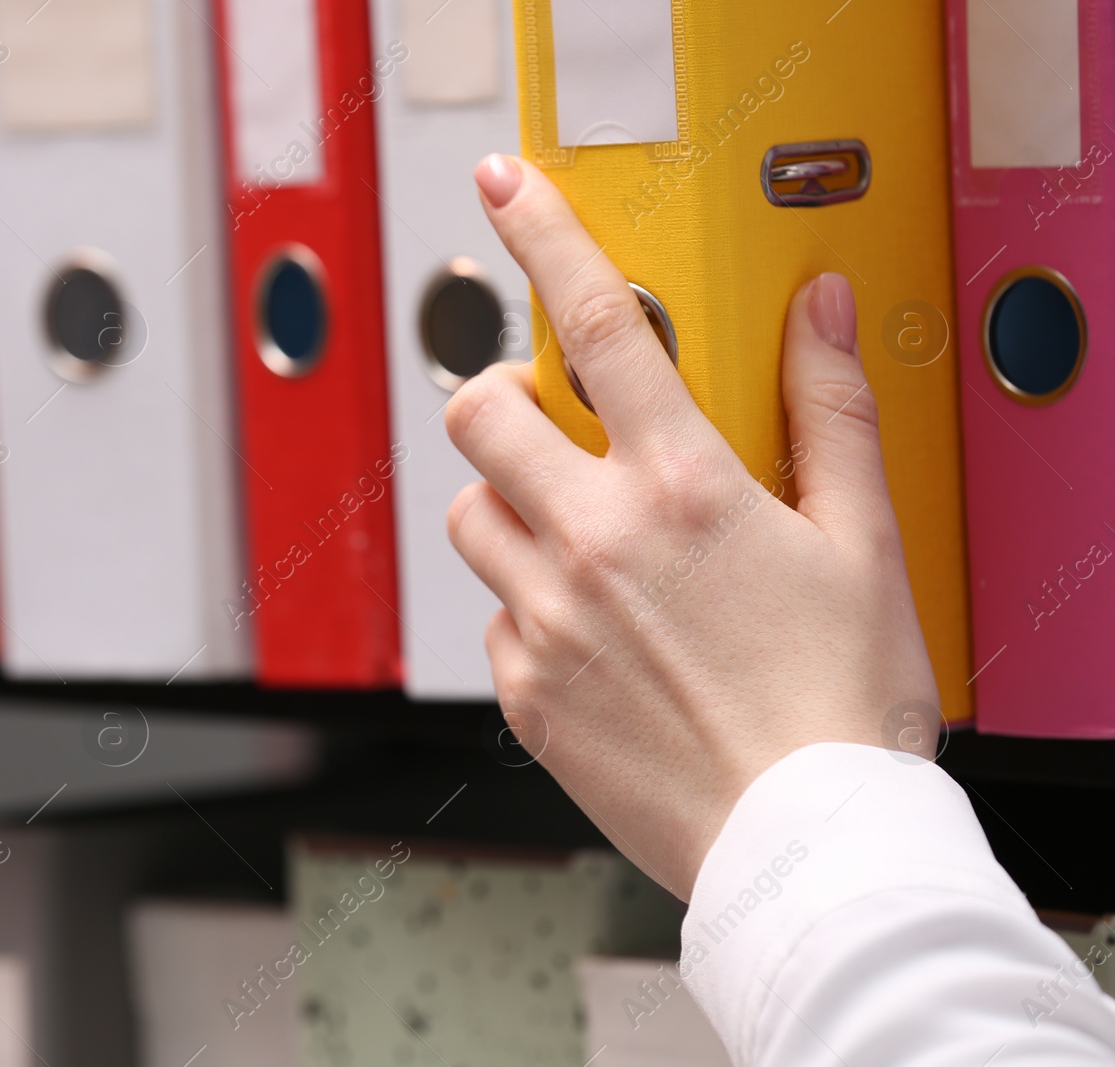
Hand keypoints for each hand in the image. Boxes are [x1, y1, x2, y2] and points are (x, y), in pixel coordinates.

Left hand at [446, 155, 937, 900]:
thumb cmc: (841, 703)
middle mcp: (596, 543)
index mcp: (683, 488)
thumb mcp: (864, 540)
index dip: (544, 236)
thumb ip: (829, 411)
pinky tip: (592, 634)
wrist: (806, 844)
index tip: (508, 191)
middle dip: (503, 398)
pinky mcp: (523, 693)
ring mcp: (548, 620)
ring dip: (508, 507)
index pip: (600, 323)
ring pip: (467, 515)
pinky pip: (490, 617)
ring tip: (581, 540)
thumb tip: (818, 314)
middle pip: (477, 412)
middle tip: (553, 425)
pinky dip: (525, 607)